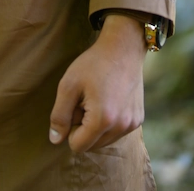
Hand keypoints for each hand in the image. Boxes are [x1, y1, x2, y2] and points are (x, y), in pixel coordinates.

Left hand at [48, 14, 145, 152]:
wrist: (123, 48)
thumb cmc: (93, 64)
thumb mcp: (68, 85)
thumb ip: (59, 115)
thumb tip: (55, 140)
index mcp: (102, 120)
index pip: (78, 146)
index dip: (70, 128)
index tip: (74, 106)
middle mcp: (121, 127)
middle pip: (91, 145)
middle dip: (84, 128)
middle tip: (85, 101)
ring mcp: (132, 125)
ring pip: (104, 141)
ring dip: (96, 126)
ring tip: (98, 99)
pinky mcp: (138, 120)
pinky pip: (116, 132)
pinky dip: (109, 122)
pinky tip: (110, 99)